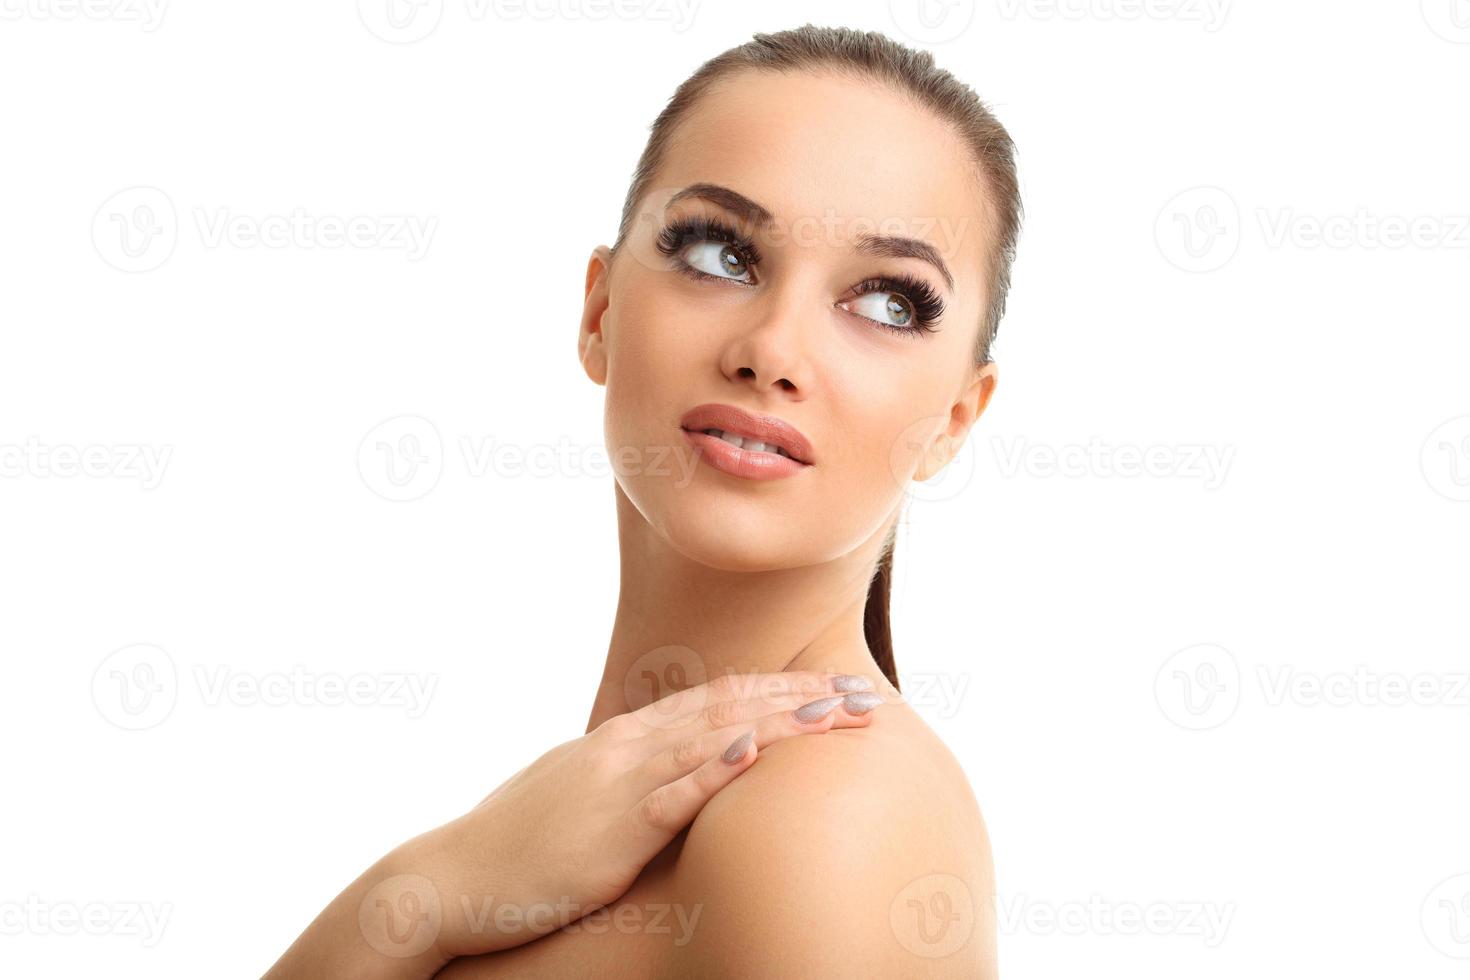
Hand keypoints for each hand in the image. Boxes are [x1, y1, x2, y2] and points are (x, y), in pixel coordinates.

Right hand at [396, 669, 883, 959]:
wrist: (451, 876)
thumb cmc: (519, 847)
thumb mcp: (584, 799)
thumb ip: (634, 782)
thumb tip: (678, 780)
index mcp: (626, 740)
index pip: (717, 699)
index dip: (781, 688)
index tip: (835, 685)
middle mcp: (628, 747)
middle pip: (730, 706)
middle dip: (802, 697)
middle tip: (865, 692)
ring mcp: (618, 782)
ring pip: (711, 737)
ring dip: (778, 721)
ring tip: (835, 711)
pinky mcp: (608, 828)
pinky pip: (667, 794)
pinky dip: (711, 769)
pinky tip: (749, 752)